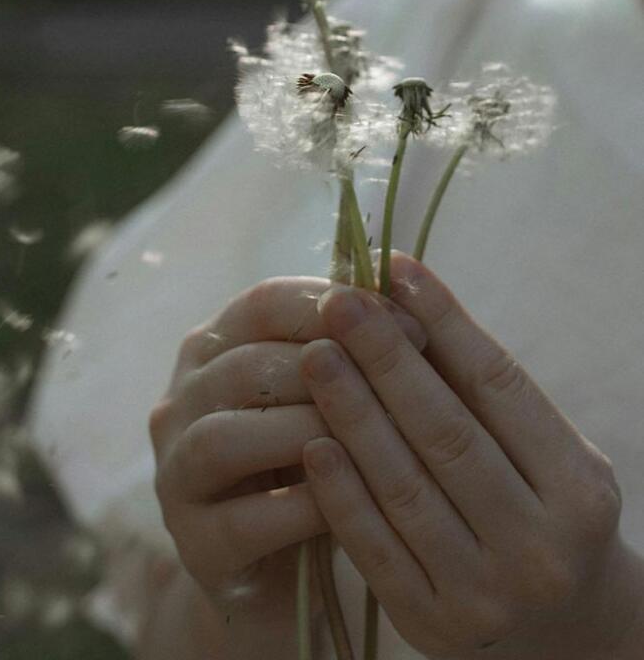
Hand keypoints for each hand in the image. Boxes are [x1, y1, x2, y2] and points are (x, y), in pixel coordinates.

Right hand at [149, 276, 427, 629]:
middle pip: (246, 366)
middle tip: (404, 389)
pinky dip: (299, 508)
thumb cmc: (315, 464)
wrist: (287, 570)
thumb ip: (348, 347)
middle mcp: (181, 401)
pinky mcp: (193, 539)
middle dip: (332, 372)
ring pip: (226, 436)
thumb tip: (406, 285)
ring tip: (369, 442)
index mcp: (214, 350)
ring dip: (304, 433)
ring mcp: (176, 471)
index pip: (263, 304)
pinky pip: (243, 518)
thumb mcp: (326, 396)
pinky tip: (347, 505)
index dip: (336, 308)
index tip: (412, 326)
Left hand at [301, 253, 643, 658]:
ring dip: (352, 414)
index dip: (444, 321)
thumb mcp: (540, 455)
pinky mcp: (433, 624)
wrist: (563, 632)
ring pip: (405, 487)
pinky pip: (376, 548)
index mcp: (579, 488)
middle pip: (447, 433)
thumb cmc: (539, 513)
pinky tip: (312, 442)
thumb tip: (403, 292)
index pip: (501, 387)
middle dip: (386, 359)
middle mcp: (542, 545)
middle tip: (338, 303)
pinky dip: (341, 493)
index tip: (393, 269)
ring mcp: (487, 593)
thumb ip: (481, 391)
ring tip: (314, 356)